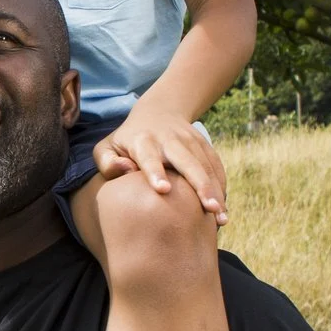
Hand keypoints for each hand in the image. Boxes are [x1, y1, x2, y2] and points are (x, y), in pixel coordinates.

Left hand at [93, 111, 227, 223]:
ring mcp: (190, 140)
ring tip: (221, 218)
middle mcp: (169, 139)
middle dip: (200, 185)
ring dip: (216, 191)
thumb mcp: (108, 147)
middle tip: (210, 209)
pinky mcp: (204, 144)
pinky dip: (221, 187)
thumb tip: (125, 170)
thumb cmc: (127, 140)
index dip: (156, 172)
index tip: (163, 190)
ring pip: (206, 166)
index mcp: (143, 141)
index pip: (150, 157)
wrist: (158, 111)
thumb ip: (108, 162)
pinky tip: (223, 210)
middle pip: (188, 162)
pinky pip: (216, 166)